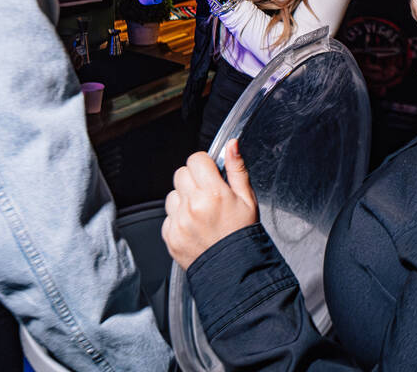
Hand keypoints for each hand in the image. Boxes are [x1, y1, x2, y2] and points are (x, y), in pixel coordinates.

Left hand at [162, 140, 258, 269]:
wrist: (235, 271)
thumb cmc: (242, 235)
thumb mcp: (248, 199)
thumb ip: (237, 169)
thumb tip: (231, 144)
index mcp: (213, 193)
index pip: (195, 159)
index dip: (204, 165)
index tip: (211, 175)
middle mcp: (192, 206)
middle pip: (181, 173)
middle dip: (193, 180)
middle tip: (207, 195)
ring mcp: (178, 221)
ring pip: (172, 194)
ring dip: (184, 200)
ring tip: (201, 214)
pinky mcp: (170, 235)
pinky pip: (168, 216)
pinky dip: (178, 219)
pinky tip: (194, 227)